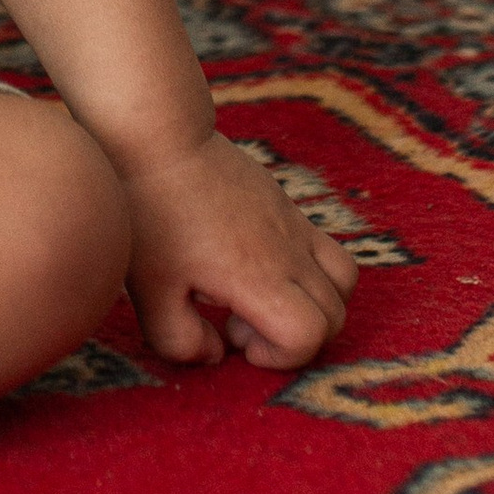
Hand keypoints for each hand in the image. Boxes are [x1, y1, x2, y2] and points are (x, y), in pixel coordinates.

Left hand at [120, 130, 353, 372]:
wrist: (159, 137)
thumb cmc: (149, 212)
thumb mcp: (148, 290)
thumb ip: (179, 340)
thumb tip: (216, 353)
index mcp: (256, 275)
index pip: (309, 334)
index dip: (280, 357)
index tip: (235, 339)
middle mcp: (287, 251)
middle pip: (335, 317)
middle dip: (294, 338)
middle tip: (237, 322)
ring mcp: (293, 223)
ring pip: (344, 281)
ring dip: (314, 305)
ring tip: (257, 297)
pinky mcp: (286, 205)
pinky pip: (328, 248)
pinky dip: (310, 273)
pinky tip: (252, 264)